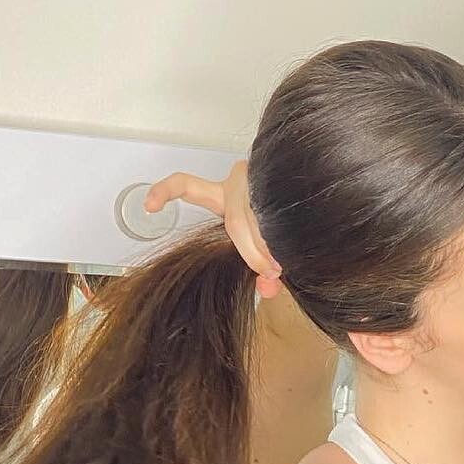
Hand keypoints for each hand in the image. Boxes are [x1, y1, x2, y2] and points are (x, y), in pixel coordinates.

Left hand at [142, 160, 284, 297]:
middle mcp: (237, 185)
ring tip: (281, 265)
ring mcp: (258, 179)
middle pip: (234, 220)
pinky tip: (291, 251)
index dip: (165, 193)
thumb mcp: (262, 249)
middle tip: (267, 269)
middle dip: (249, 247)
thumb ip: (260, 267)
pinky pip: (278, 216)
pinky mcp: (280, 176)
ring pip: (256, 221)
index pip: (187, 187)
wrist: (315, 192)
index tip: (148, 207)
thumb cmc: (285, 221)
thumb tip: (268, 288)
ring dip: (267, 248)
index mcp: (225, 197)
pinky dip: (282, 240)